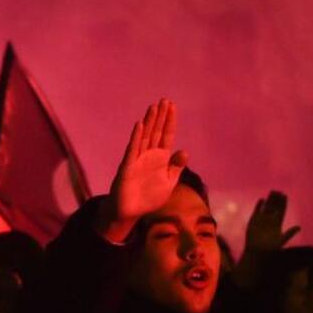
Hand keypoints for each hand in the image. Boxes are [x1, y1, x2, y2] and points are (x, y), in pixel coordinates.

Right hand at [102, 100, 188, 242]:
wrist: (130, 212)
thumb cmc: (149, 197)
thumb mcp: (168, 183)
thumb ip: (175, 167)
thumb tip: (185, 151)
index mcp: (160, 158)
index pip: (166, 136)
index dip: (170, 121)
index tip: (173, 106)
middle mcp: (149, 155)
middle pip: (156, 132)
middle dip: (160, 116)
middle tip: (164, 100)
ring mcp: (138, 159)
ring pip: (145, 137)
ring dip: (149, 122)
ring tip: (154, 107)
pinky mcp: (128, 167)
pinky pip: (132, 149)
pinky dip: (136, 137)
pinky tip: (140, 125)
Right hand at [244, 191, 299, 254]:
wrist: (257, 252)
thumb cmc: (270, 248)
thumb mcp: (282, 240)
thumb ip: (290, 233)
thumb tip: (299, 227)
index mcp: (277, 223)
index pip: (281, 210)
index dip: (283, 203)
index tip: (285, 195)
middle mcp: (270, 220)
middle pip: (274, 207)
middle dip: (276, 199)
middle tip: (279, 191)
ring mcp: (262, 220)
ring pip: (266, 207)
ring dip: (269, 200)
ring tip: (272, 192)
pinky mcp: (253, 221)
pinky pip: (257, 211)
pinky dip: (259, 205)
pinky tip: (262, 200)